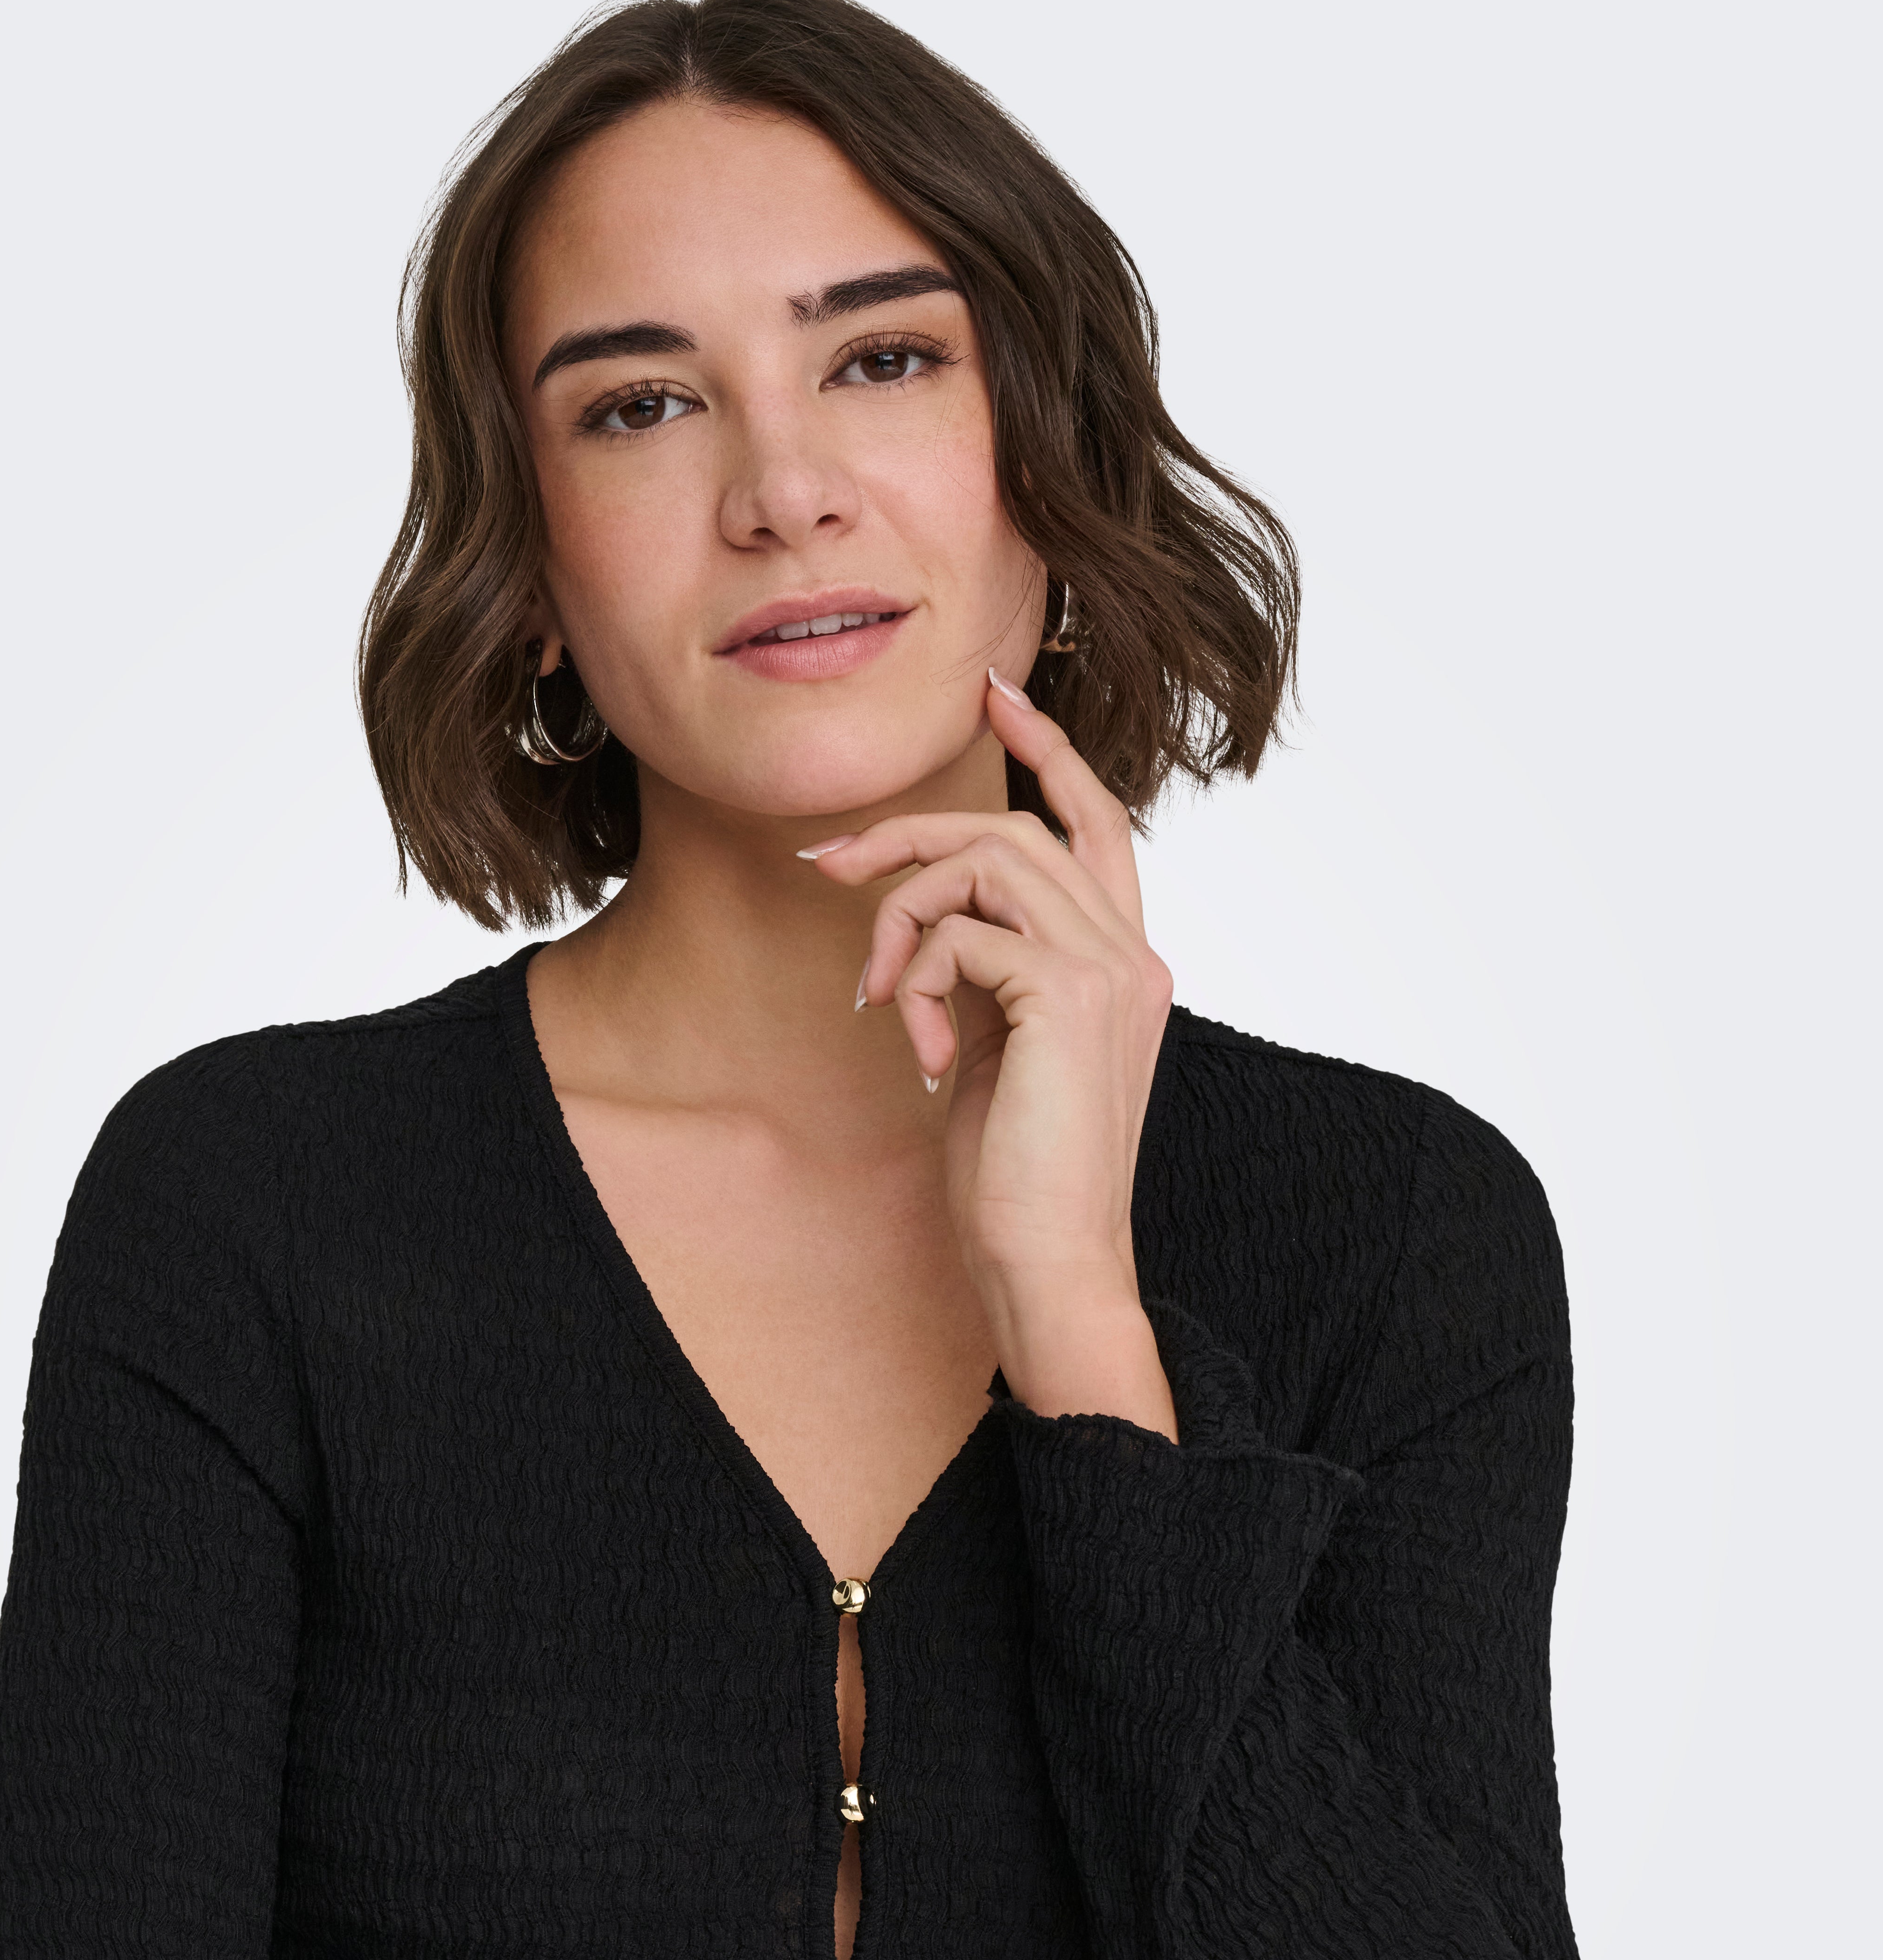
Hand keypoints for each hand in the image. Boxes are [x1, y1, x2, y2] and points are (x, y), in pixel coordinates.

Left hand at [807, 673, 1176, 1431]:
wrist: (1051, 1262)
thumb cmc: (1015, 1179)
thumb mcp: (996, 1054)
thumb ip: (987, 978)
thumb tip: (928, 927)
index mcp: (1126, 965)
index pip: (1097, 824)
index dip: (1047, 752)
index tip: (992, 697)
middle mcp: (1133, 955)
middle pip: (1014, 832)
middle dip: (906, 837)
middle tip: (826, 862)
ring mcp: (1109, 971)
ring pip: (984, 864)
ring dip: (900, 917)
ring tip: (876, 996)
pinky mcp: (1067, 996)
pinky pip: (962, 934)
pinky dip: (916, 982)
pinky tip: (919, 1052)